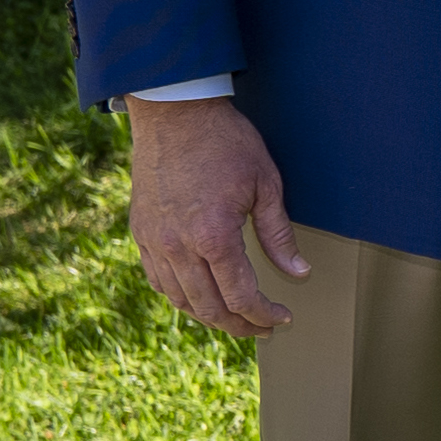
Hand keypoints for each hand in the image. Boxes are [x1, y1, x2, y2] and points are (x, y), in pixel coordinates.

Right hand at [128, 96, 303, 336]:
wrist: (175, 112)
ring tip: (235, 317)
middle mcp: (178, 246)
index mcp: (213, 236)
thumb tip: (299, 273)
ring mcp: (154, 241)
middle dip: (239, 324)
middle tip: (263, 327)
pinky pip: (158, 279)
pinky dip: (180, 296)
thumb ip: (279, 235)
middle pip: (208, 307)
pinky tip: (199, 296)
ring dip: (209, 315)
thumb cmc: (226, 142)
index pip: (240, 296)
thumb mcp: (266, 185)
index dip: (263, 315)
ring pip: (180, 299)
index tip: (282, 318)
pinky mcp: (141, 232)